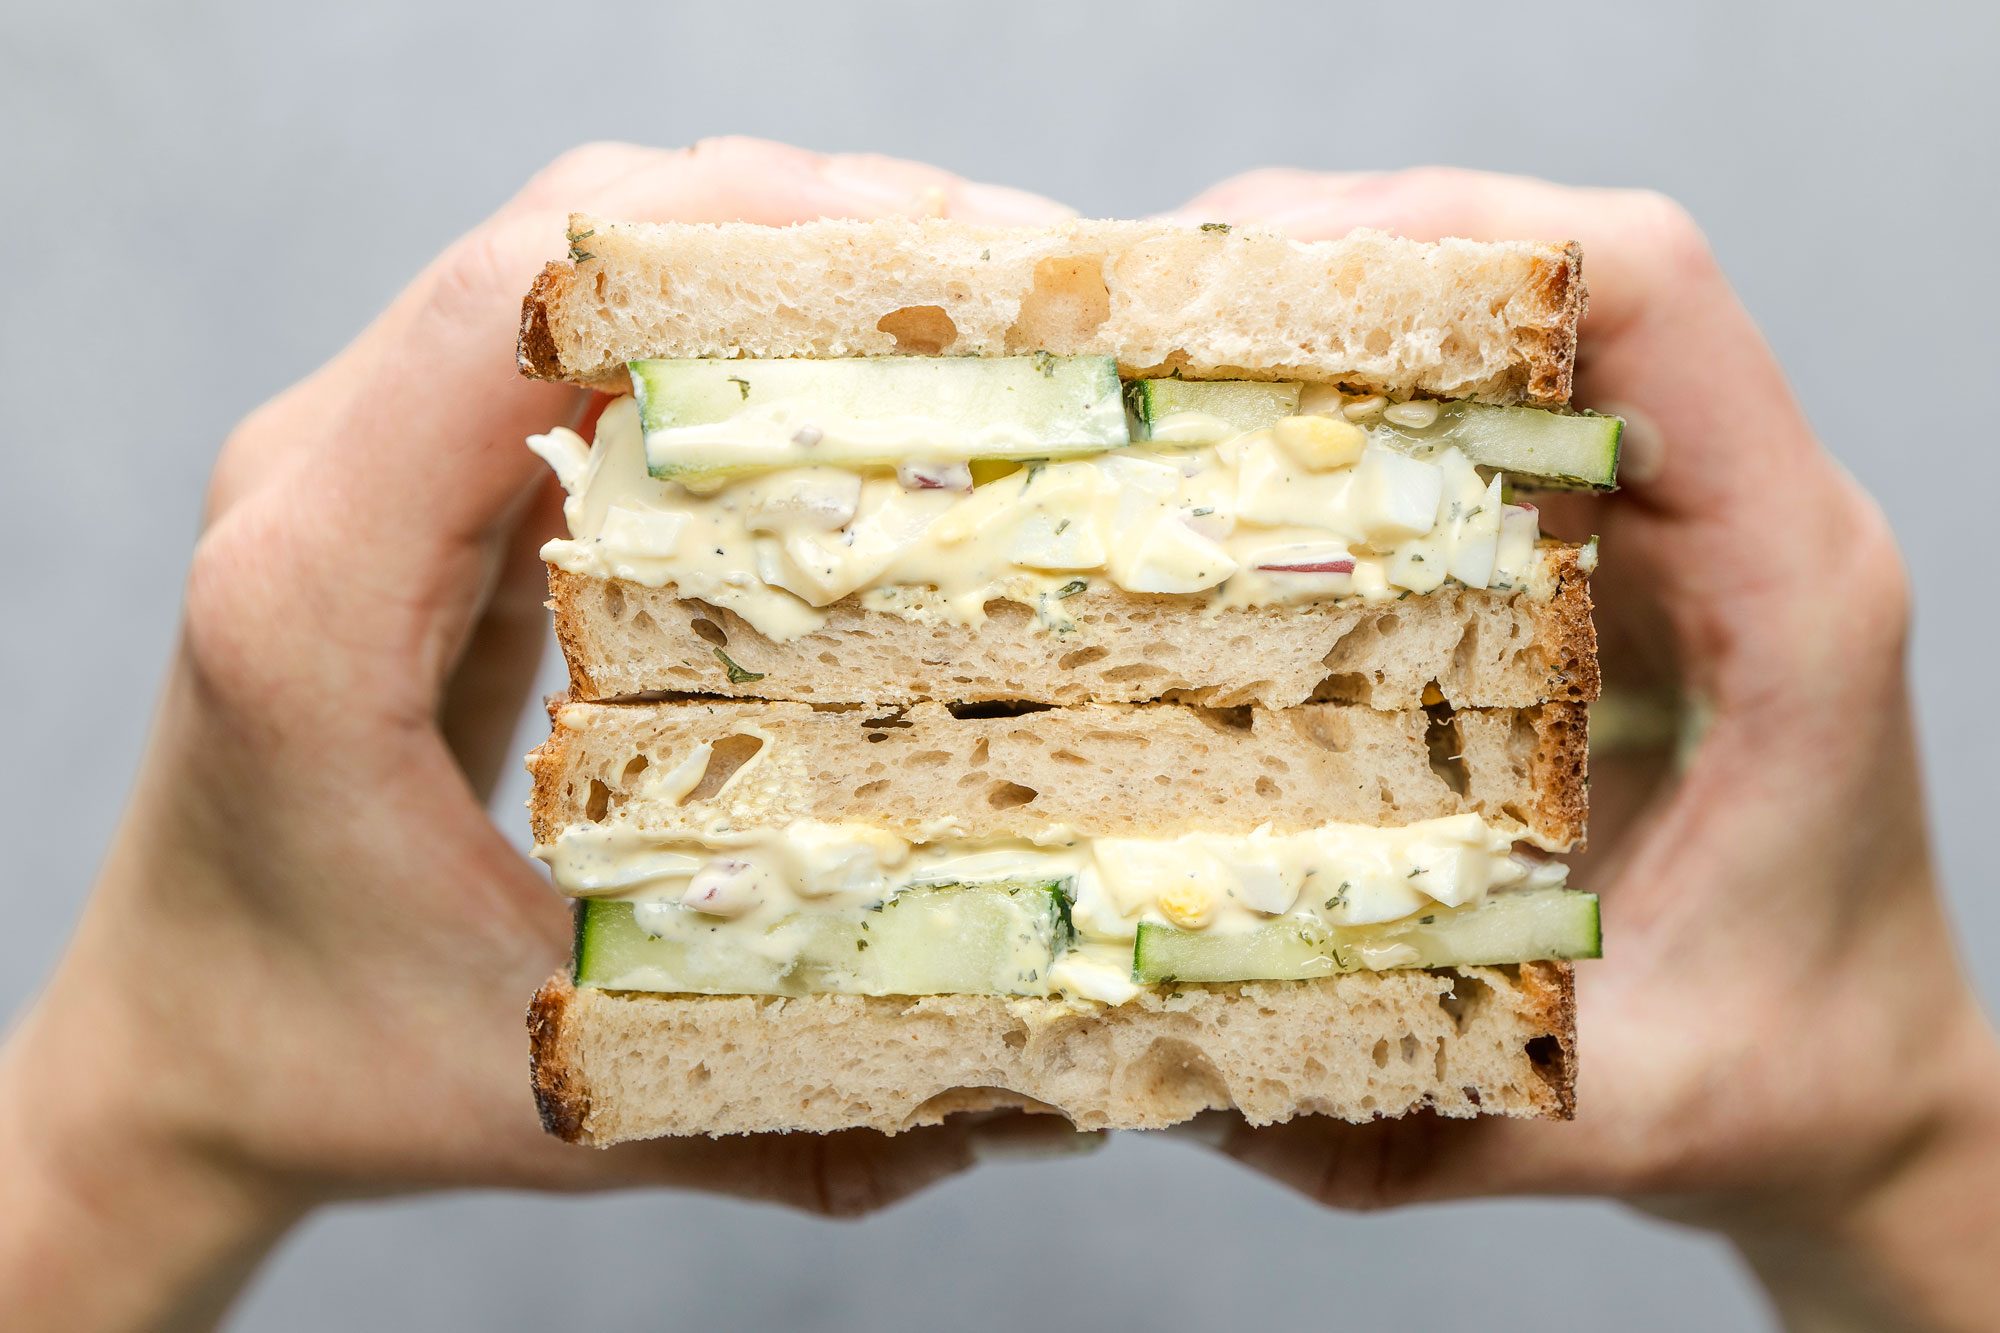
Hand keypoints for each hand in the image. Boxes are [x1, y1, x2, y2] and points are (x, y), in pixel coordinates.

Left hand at [0, 137, 1081, 1332]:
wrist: (169, 1053)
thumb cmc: (321, 1067)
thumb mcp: (564, 1089)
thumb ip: (795, 1124)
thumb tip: (1034, 1110)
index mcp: (316, 593)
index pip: (511, 311)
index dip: (734, 239)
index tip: (940, 249)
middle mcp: (313, 485)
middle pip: (554, 235)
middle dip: (794, 221)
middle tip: (1007, 273)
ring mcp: (353, 470)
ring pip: (562, 262)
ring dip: (759, 254)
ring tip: (952, 301)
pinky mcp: (408, 492)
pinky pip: (562, 342)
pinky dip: (710, 324)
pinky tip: (838, 375)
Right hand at [1168, 169, 1999, 1330]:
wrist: (1858, 1082)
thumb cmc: (1776, 1082)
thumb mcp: (1581, 1110)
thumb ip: (1380, 1116)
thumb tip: (1127, 1066)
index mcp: (1783, 586)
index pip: (1652, 298)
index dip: (1459, 233)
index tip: (1259, 259)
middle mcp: (1730, 519)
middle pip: (1552, 270)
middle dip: (1338, 253)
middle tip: (1145, 304)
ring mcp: (1661, 530)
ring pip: (1509, 323)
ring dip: (1332, 309)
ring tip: (1158, 352)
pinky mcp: (1594, 561)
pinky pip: (1481, 412)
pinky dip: (1349, 390)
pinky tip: (1227, 443)